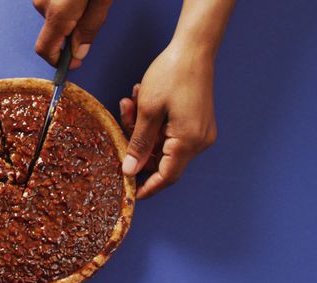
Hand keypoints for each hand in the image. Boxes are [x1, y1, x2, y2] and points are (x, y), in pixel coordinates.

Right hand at [33, 0, 112, 68]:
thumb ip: (90, 26)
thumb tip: (79, 51)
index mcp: (58, 12)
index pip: (46, 50)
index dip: (59, 62)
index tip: (75, 63)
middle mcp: (43, 3)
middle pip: (54, 32)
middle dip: (74, 31)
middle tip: (95, 13)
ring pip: (55, 17)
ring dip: (72, 15)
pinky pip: (54, 4)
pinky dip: (68, 4)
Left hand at [119, 43, 216, 198]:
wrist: (194, 48)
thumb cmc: (172, 75)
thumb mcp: (148, 111)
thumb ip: (138, 144)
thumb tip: (130, 170)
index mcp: (188, 142)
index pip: (166, 177)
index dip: (147, 187)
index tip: (130, 192)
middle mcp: (198, 141)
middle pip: (161, 159)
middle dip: (137, 144)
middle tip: (124, 120)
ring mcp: (199, 131)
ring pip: (162, 143)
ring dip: (142, 128)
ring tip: (131, 103)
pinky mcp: (196, 122)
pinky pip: (169, 131)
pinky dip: (153, 122)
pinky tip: (142, 100)